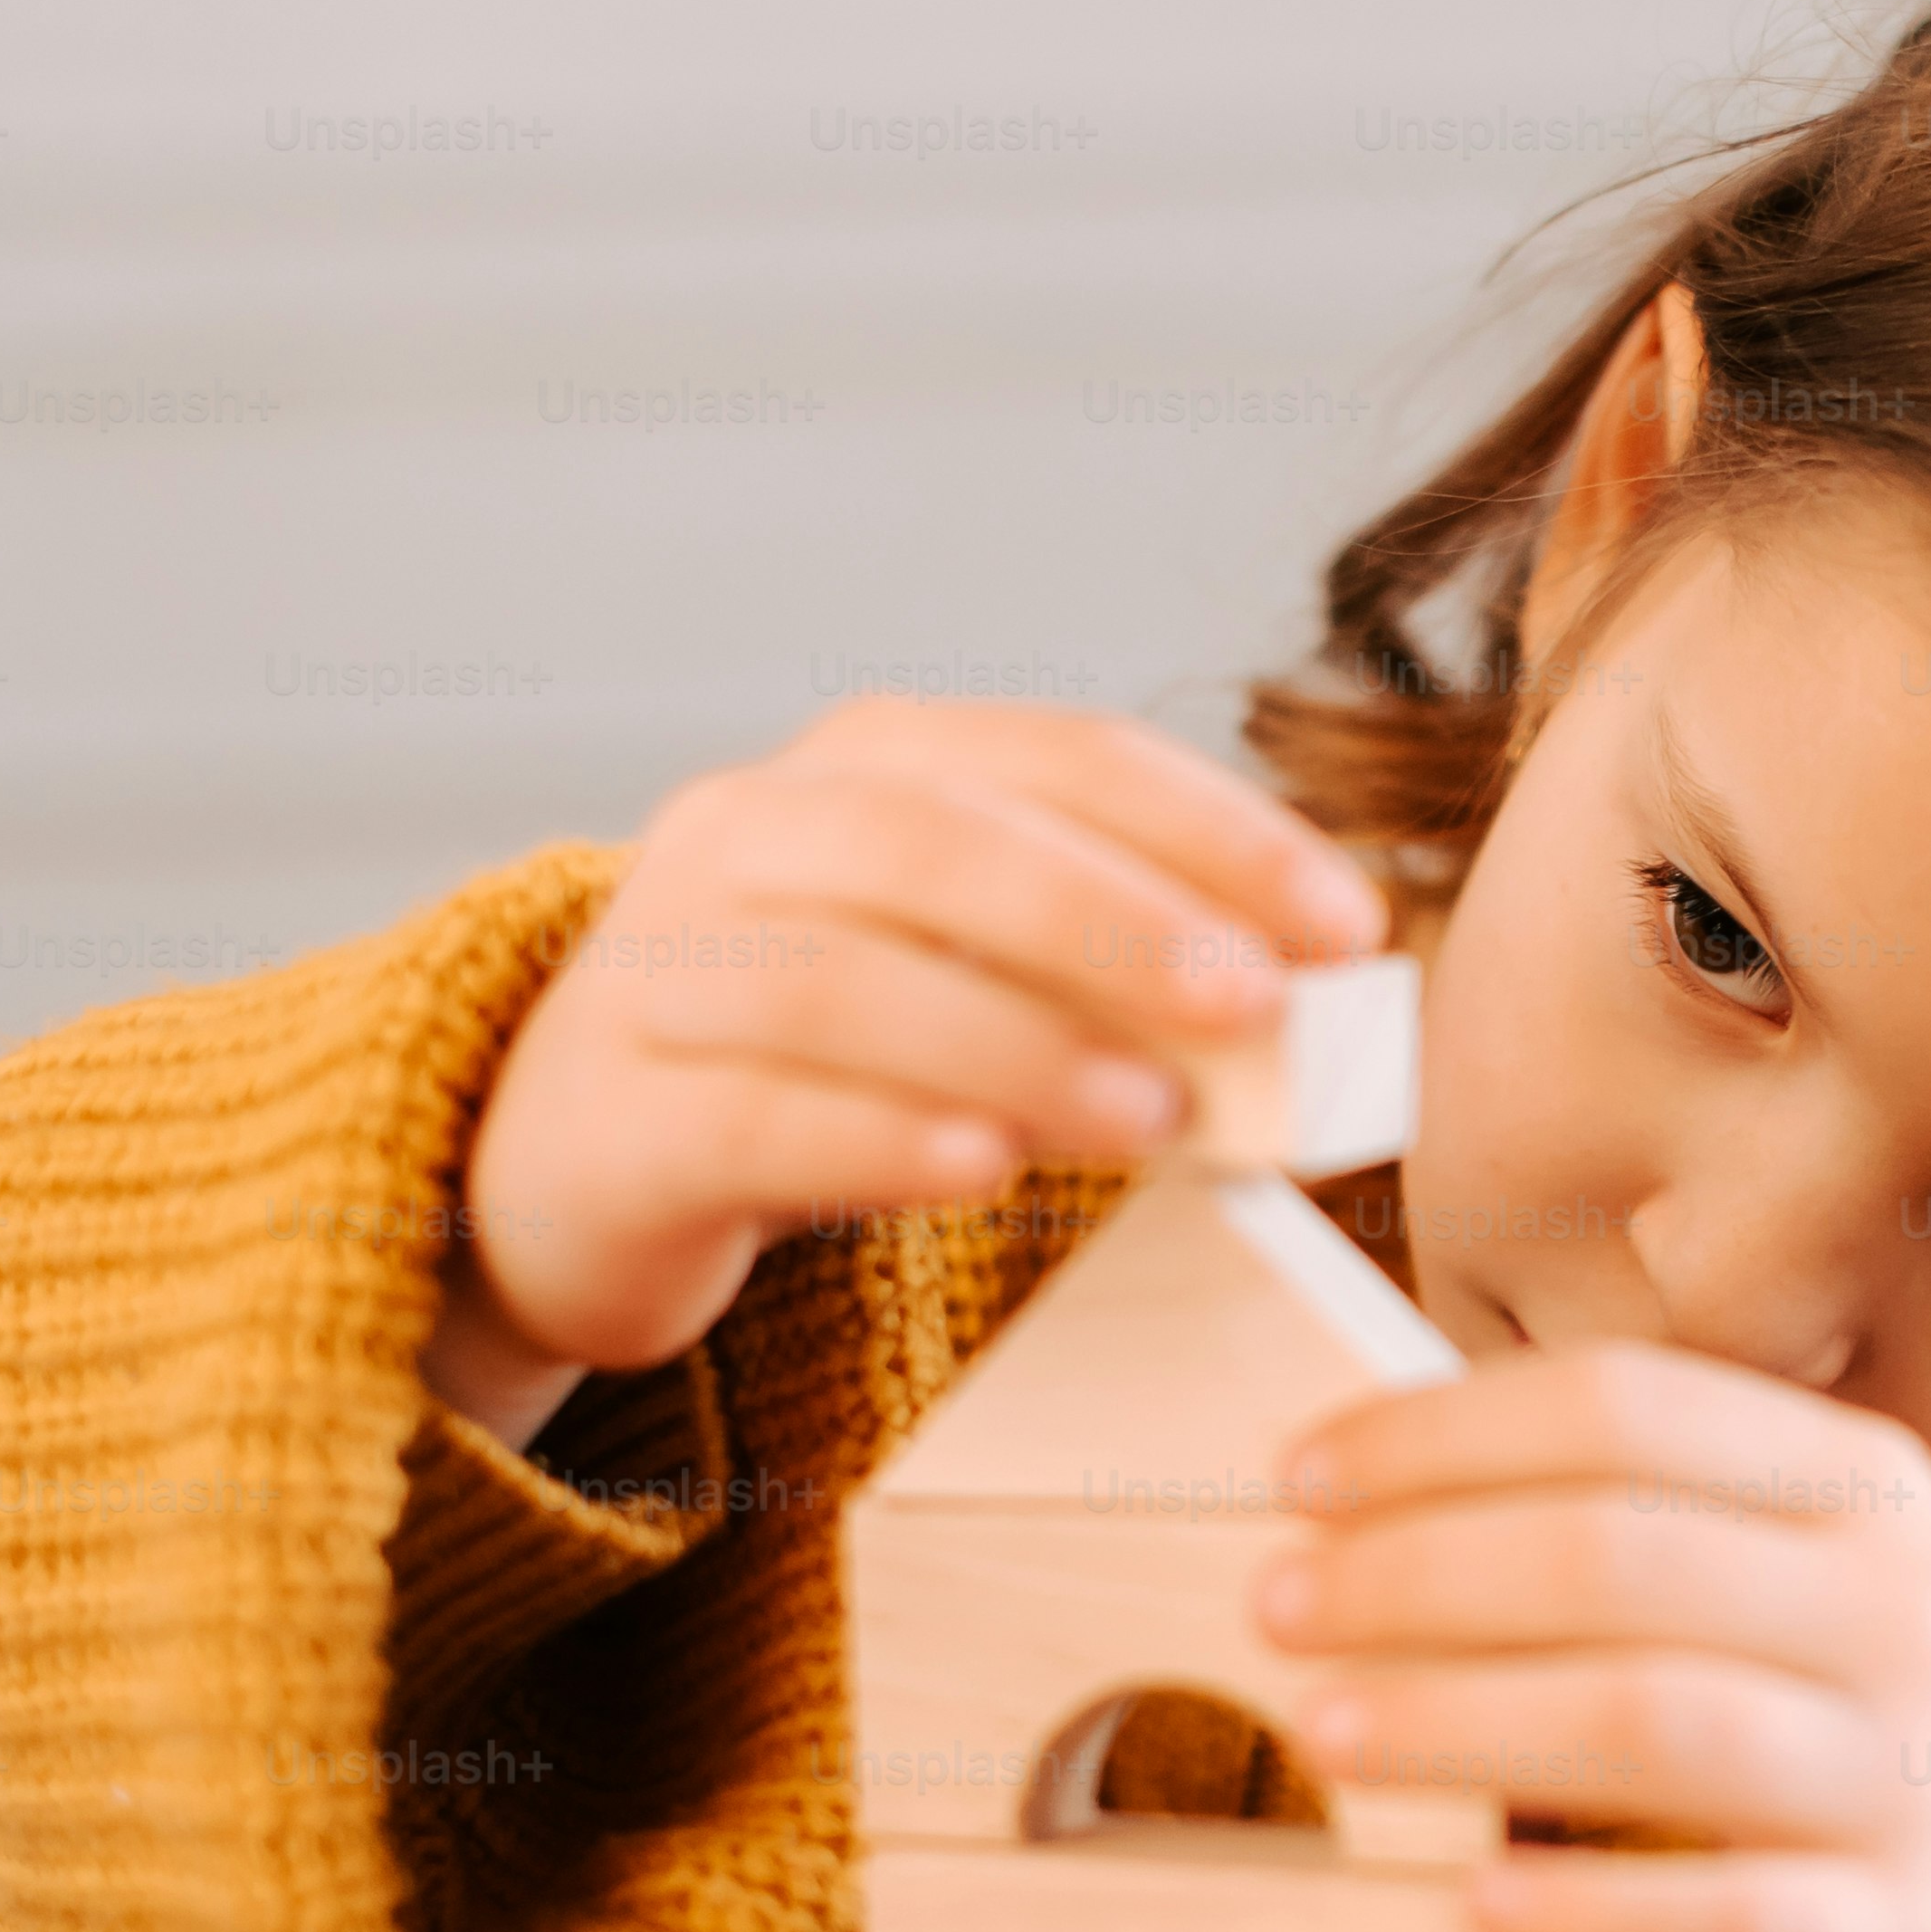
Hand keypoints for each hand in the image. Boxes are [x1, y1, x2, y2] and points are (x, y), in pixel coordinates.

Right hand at [428, 697, 1382, 1439]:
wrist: (581, 1175)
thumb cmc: (831, 1065)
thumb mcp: (974, 984)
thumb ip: (1116, 978)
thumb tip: (1310, 1012)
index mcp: (861, 769)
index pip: (1058, 756)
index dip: (1213, 828)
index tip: (1349, 922)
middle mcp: (744, 834)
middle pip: (939, 844)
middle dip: (1117, 920)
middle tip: (1257, 1003)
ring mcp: (659, 970)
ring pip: (844, 981)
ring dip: (1020, 1044)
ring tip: (1159, 1118)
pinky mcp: (614, 1118)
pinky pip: (753, 1114)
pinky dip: (879, 1138)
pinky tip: (985, 1170)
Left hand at [1258, 1344, 1930, 1931]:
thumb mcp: (1854, 1591)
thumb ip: (1683, 1536)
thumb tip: (1402, 1509)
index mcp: (1869, 1491)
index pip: (1626, 1410)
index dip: (1440, 1432)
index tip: (1293, 1477)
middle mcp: (1902, 1609)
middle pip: (1615, 1551)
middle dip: (1414, 1570)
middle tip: (1269, 1606)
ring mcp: (1924, 1777)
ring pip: (1657, 1717)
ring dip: (1464, 1718)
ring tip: (1323, 1734)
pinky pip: (1741, 1918)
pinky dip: (1596, 1912)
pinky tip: (1478, 1909)